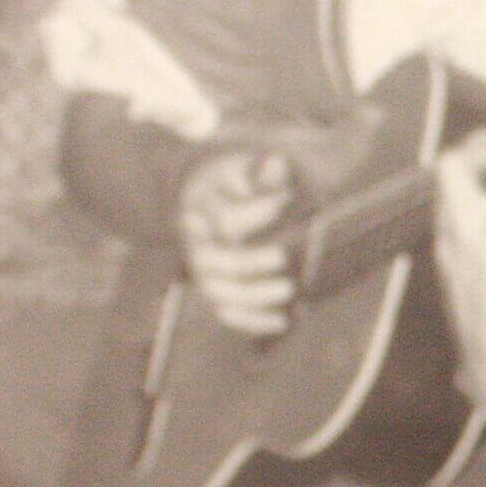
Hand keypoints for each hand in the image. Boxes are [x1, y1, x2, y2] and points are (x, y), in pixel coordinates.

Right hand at [178, 150, 295, 335]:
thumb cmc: (233, 177)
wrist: (201, 196)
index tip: (285, 201)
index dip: (255, 213)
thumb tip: (277, 165)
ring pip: (216, 292)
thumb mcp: (245, 165)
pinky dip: (252, 321)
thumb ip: (263, 169)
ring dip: (253, 296)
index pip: (222, 218)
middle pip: (210, 261)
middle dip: (249, 262)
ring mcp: (202, 268)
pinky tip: (283, 321)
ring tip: (289, 288)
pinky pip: (226, 313)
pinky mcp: (214, 288)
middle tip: (283, 256)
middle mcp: (195, 241)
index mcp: (201, 206)